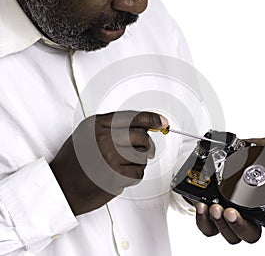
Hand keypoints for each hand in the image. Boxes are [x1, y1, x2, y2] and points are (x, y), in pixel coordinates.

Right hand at [50, 111, 167, 214]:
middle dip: (146, 144)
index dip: (151, 118)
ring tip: (124, 165)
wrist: (61, 187)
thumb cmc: (73, 162)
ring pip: (142, 155)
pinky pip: (138, 173)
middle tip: (145, 149)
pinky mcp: (114, 177)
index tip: (162, 121)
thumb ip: (111, 127)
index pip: (132, 117)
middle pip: (141, 135)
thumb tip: (142, 125)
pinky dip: (134, 175)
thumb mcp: (87, 134)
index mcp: (96, 125)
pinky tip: (121, 175)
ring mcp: (109, 158)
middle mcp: (103, 139)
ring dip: (138, 161)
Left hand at [195, 137, 264, 243]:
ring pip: (230, 234)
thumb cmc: (230, 162)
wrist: (205, 163)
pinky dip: (204, 220)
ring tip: (216, 208)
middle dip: (241, 225)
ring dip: (223, 224)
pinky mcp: (208, 218)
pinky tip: (203, 206)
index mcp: (257, 203)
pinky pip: (208, 228)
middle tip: (232, 212)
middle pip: (250, 233)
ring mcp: (225, 216)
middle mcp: (243, 214)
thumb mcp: (249, 150)